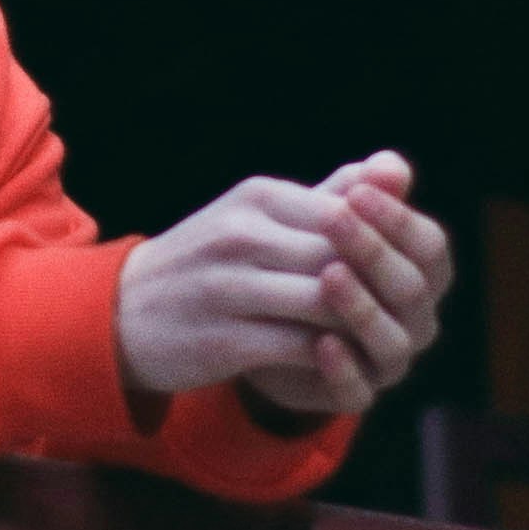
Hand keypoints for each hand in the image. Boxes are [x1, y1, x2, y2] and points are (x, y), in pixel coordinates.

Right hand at [116, 152, 453, 424]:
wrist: (120, 313)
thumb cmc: (206, 264)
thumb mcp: (258, 217)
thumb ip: (330, 195)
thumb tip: (398, 167)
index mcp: (256, 198)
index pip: (347, 213)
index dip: (384, 246)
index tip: (406, 273)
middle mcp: (241, 235)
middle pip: (341, 257)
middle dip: (379, 288)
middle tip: (409, 313)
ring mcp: (228, 288)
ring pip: (325, 303)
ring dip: (358, 325)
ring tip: (381, 338)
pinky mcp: (223, 340)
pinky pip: (297, 348)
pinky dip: (329, 358)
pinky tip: (342, 362)